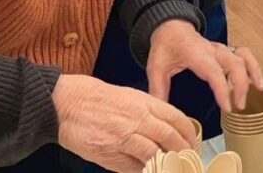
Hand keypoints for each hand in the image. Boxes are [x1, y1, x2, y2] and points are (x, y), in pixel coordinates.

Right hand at [53, 74, 195, 172]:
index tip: (193, 142)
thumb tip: (168, 129)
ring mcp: (123, 137)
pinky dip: (144, 170)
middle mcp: (138, 119)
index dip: (188, 133)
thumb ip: (150, 112)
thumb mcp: (131, 97)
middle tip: (188, 159)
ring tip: (172, 168)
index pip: (176, 118)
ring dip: (166, 163)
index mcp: (145, 103)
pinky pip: (133, 167)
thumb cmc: (100, 100)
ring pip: (154, 154)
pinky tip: (150, 171)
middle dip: (182, 151)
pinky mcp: (109, 153)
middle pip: (169, 138)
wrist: (69, 105)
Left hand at [147, 20, 262, 113]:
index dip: (223, 90)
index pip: (215, 72)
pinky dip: (253, 66)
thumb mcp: (155, 67)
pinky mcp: (225, 50)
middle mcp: (213, 50)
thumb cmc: (165, 47)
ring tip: (259, 89)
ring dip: (253, 72)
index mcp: (197, 55)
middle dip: (241, 85)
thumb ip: (158, 90)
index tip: (227, 107)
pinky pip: (244, 54)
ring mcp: (221, 49)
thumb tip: (162, 115)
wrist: (171, 27)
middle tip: (240, 106)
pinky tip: (257, 80)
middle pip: (235, 64)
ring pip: (243, 56)